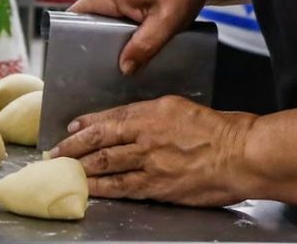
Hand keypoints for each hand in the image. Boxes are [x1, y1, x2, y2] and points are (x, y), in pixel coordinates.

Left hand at [51, 95, 255, 206]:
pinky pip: (123, 188)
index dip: (86, 124)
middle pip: (100, 142)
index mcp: (152, 112)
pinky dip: (103, 188)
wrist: (241, 155)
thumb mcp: (180, 107)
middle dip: (73, 147)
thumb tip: (131, 121)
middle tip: (55, 152)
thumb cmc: (219, 129)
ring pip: (106, 165)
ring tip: (65, 171)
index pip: (109, 117)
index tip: (71, 127)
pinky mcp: (158, 187)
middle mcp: (146, 136)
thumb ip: (152, 114)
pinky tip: (90, 189)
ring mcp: (151, 164)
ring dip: (81, 169)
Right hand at [69, 0, 212, 74]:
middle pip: (86, 23)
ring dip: (105, 44)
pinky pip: (114, 23)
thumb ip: (146, 45)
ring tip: (109, 70)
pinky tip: (128, 56)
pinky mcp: (128, 3)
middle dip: (88, 46)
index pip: (76, 13)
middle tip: (94, 74)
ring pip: (101, 25)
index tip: (69, 59)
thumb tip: (124, 69)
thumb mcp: (167, 21)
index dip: (67, 34)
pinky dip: (118, 38)